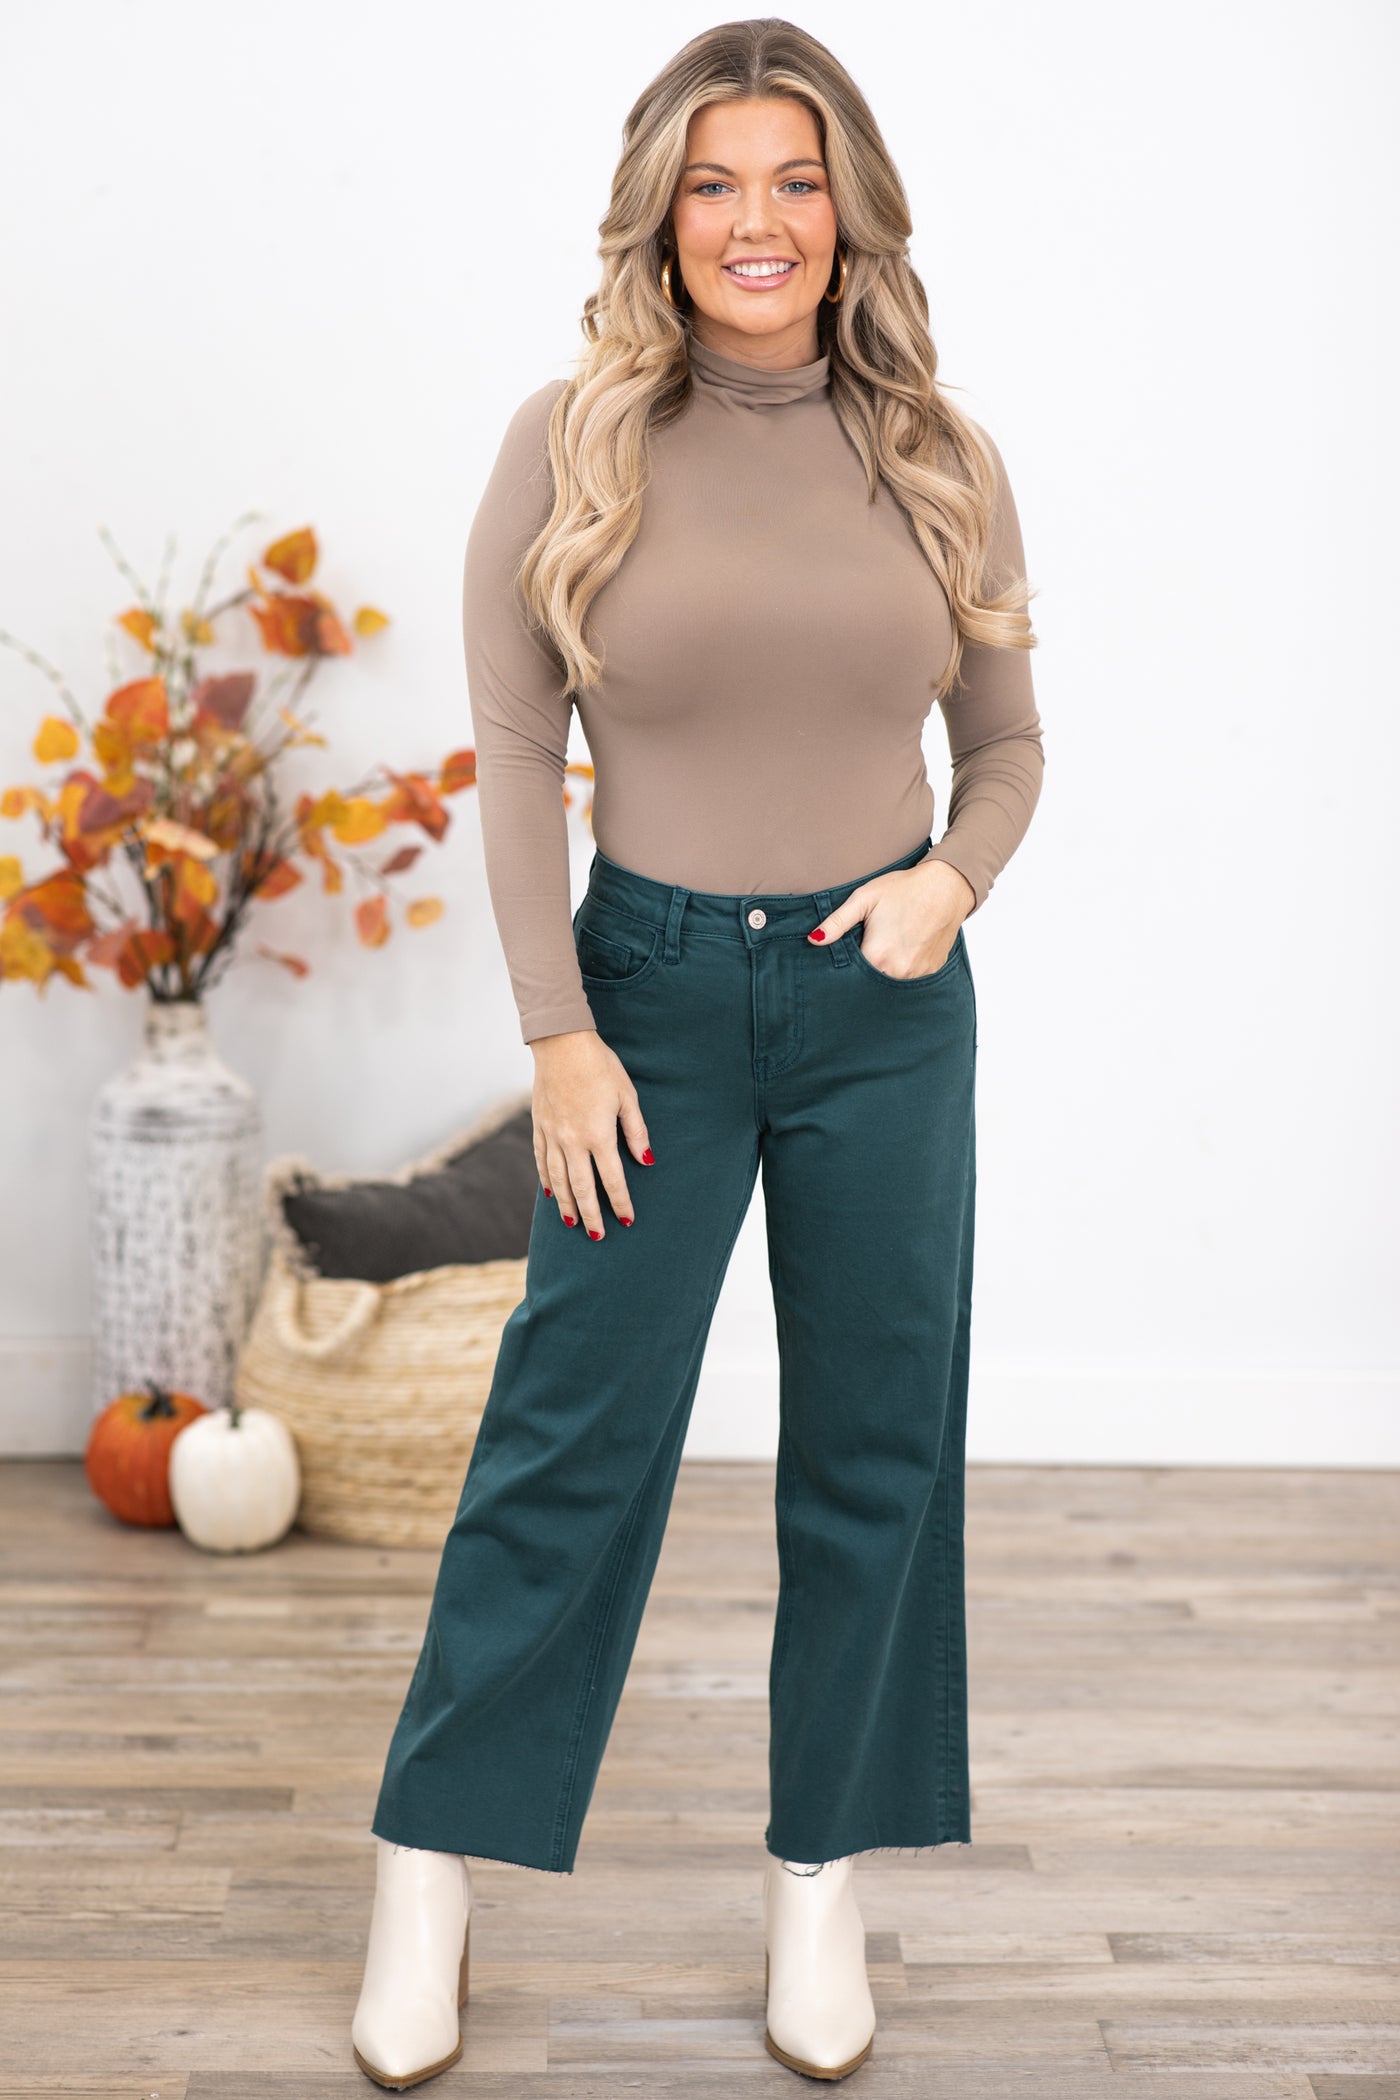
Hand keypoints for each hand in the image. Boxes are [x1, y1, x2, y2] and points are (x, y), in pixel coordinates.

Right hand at [527, 1028, 654, 1238]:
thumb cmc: (600, 1067)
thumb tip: (647, 1160)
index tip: (627, 1220)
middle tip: (597, 1236)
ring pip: (558, 1180)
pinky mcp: (539, 1126)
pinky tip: (550, 1194)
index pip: (612, 1179)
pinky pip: (541, 1161)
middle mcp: (572, 1141)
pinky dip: (546, 1181)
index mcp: (598, 1135)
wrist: (561, 1044)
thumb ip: (636, 1131)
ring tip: (572, 1223)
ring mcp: (552, 1135)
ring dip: (566, 1204)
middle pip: (582, 1188)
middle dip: (591, 1215)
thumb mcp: (627, 1096)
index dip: (621, 1202)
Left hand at [807, 856, 974, 977]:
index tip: (847, 956)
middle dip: (865, 970)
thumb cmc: (904, 889)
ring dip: (886, 969)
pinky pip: (911, 976)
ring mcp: (918, 973)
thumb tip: (814, 940)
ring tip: (889, 944)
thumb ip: (837, 922)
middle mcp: (898, 971)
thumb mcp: (864, 899)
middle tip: (871, 945)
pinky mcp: (932, 970)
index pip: (851, 976)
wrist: (947, 886)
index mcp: (877, 956)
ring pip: (892, 980)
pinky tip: (906, 947)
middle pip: (871, 981)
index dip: (846, 967)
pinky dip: (905, 967)